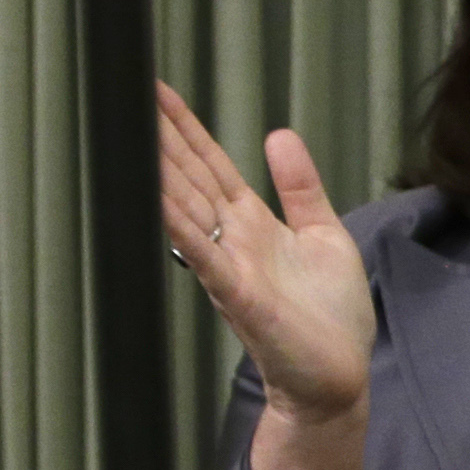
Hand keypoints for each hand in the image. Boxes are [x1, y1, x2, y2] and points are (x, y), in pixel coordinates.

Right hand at [160, 85, 376, 427]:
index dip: (187, 128)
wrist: (338, 377)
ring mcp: (230, 266)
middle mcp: (232, 239)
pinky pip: (204, 255)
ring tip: (134, 135)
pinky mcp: (239, 296)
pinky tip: (158, 201)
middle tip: (131, 95)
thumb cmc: (331, 317)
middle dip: (162, 137)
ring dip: (160, 172)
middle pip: (190, 177)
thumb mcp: (324, 234)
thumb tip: (279, 133)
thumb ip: (300, 186)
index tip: (159, 92)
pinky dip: (180, 228)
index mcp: (252, 222)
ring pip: (188, 208)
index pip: (211, 164)